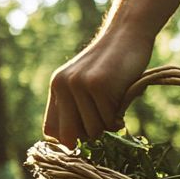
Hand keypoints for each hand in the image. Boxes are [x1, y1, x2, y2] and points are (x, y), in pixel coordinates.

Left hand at [43, 30, 153, 148]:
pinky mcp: (99, 85)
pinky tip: (122, 105)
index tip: (87, 139)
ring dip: (107, 129)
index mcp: (57, 87)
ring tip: (115, 113)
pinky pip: (108, 120)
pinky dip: (118, 119)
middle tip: (104, 132)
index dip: (70, 141)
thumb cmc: (112, 65)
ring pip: (92, 131)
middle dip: (89, 141)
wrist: (127, 33)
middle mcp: (63, 86)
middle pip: (70, 136)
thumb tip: (74, 145)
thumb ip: (76, 107)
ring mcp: (80, 85)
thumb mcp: (84, 82)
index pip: (52, 131)